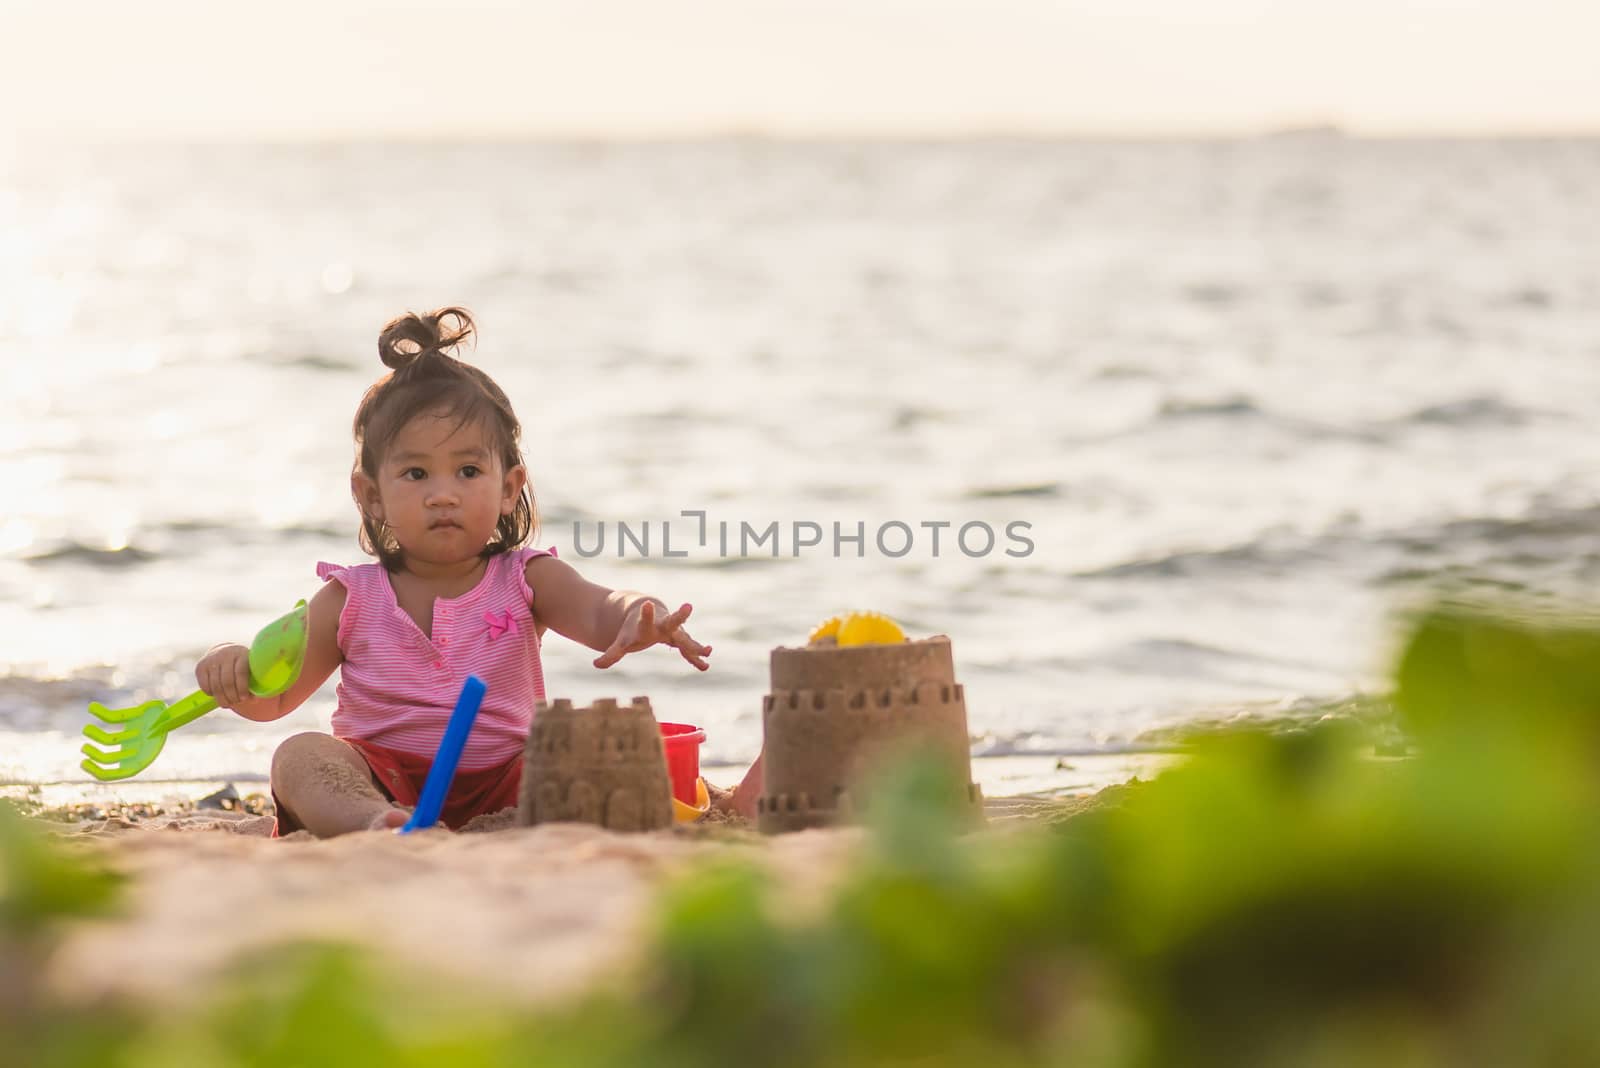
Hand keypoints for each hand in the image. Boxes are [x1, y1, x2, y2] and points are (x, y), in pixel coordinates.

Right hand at [196, 643, 252, 708]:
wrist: (225, 652)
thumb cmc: (243, 665)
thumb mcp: (251, 668)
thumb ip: (254, 682)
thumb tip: (253, 699)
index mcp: (241, 653)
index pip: (240, 672)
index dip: (242, 688)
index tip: (244, 699)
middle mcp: (225, 654)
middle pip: (227, 681)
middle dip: (232, 696)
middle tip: (236, 703)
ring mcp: (211, 659)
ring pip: (215, 685)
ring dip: (222, 698)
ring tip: (227, 704)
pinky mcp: (200, 666)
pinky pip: (205, 686)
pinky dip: (211, 694)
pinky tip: (218, 695)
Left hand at [593, 600, 711, 671]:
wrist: (646, 611)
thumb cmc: (632, 629)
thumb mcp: (622, 641)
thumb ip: (612, 653)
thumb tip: (596, 664)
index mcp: (646, 625)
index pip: (645, 620)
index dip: (646, 614)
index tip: (647, 603)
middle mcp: (662, 625)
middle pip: (672, 621)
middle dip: (679, 616)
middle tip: (688, 607)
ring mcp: (673, 631)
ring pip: (685, 638)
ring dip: (695, 645)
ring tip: (708, 651)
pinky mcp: (680, 639)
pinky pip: (688, 651)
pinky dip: (695, 658)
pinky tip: (705, 666)